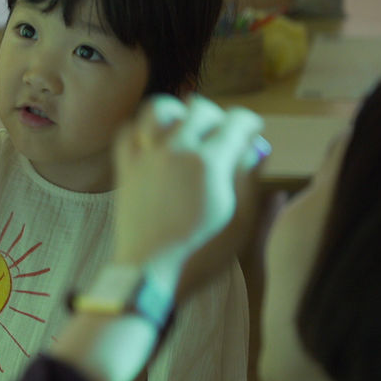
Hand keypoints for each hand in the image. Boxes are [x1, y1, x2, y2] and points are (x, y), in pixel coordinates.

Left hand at [111, 95, 263, 291]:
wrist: (149, 272)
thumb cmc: (201, 254)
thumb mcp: (240, 221)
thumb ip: (249, 179)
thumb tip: (256, 149)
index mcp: (209, 162)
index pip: (235, 122)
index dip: (249, 122)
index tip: (251, 130)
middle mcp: (175, 149)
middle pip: (200, 108)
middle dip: (217, 116)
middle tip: (222, 134)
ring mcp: (145, 156)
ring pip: (159, 109)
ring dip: (177, 113)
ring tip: (185, 130)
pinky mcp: (124, 167)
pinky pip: (128, 131)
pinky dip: (142, 129)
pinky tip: (154, 141)